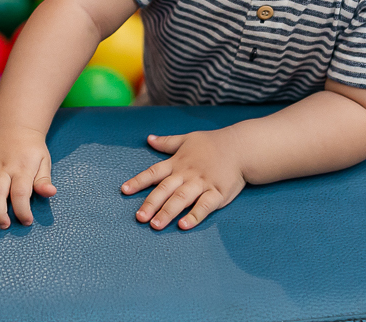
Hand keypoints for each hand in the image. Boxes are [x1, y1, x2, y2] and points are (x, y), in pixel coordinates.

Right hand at [0, 127, 55, 228]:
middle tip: (2, 225)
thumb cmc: (31, 150)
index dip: (22, 210)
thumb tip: (50, 193)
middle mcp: (2, 167)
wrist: (16, 126)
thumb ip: (43, 180)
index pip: (21, 193)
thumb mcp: (44, 162)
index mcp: (21, 168)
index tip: (26, 222)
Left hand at [120, 128, 245, 230]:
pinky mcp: (217, 193)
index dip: (138, 181)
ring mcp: (202, 184)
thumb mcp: (187, 139)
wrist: (241, 147)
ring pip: (182, 199)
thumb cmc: (212, 144)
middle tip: (139, 217)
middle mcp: (187, 174)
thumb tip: (149, 139)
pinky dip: (194, 215)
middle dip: (151, 203)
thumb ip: (167, 142)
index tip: (124, 190)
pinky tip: (184, 225)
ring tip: (156, 225)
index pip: (154, 172)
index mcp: (177, 162)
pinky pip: (204, 206)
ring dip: (168, 212)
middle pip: (165, 189)